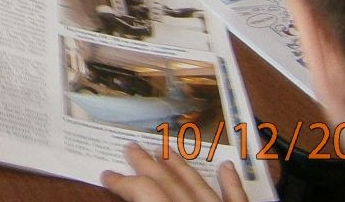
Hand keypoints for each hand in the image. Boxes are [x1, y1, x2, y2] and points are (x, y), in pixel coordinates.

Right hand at [102, 141, 248, 201]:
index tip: (107, 174)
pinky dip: (231, 182)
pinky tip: (227, 166)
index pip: (143, 191)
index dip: (122, 182)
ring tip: (164, 149)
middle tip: (130, 147)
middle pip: (167, 181)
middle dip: (146, 163)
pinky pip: (237, 198)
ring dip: (179, 165)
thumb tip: (128, 196)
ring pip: (198, 184)